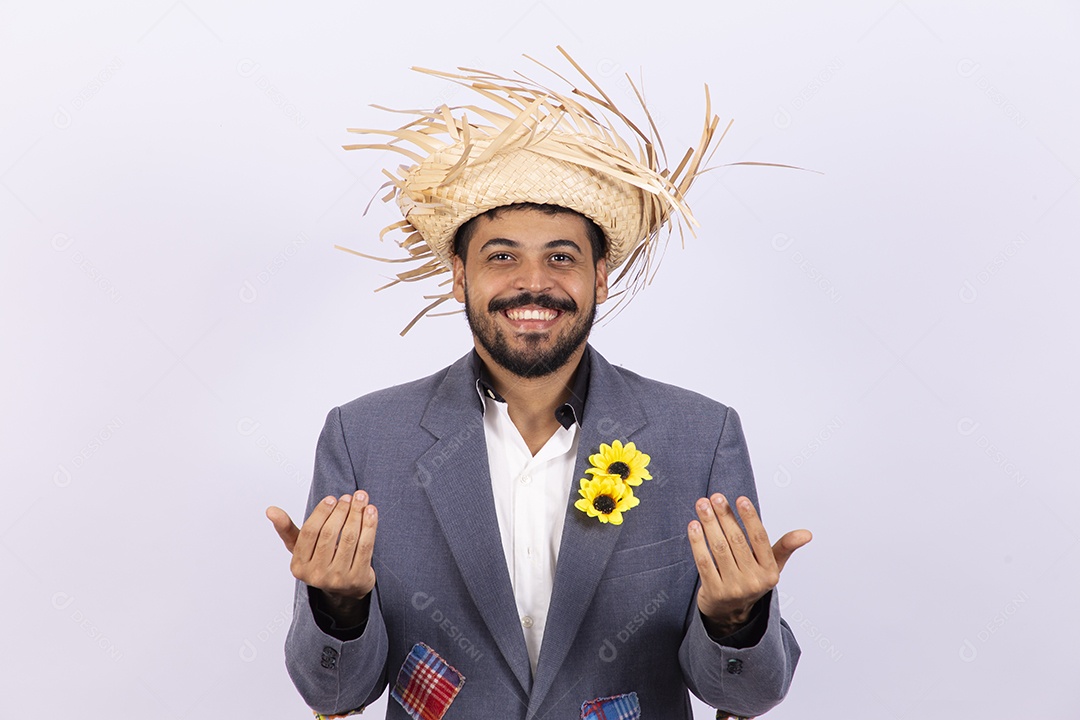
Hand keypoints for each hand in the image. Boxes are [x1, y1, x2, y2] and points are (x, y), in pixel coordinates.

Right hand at [266, 491, 378, 606]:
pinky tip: (371, 511)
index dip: (321, 513)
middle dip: (341, 511)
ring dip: (356, 514)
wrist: (346, 588)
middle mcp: (316, 575)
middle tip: (349, 496)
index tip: (332, 498)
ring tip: (361, 499)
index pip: (310, 533)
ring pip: (349, 538)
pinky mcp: (358, 579)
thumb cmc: (321, 560)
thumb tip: (270, 510)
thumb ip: (287, 529)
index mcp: (298, 566)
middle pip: (329, 534)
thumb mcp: (301, 548)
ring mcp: (338, 579)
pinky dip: (370, 526)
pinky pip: (365, 547)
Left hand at [688, 493, 810, 635]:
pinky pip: (704, 561)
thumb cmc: (751, 580)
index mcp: (770, 572)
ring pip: (719, 548)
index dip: (750, 518)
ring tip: (702, 505)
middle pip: (737, 541)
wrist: (731, 613)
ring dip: (709, 524)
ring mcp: (733, 588)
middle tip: (715, 497)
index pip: (759, 539)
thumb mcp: (771, 566)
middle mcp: (753, 581)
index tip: (740, 499)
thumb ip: (785, 547)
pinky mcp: (713, 592)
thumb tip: (807, 534)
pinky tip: (694, 525)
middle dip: (725, 516)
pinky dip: (697, 542)